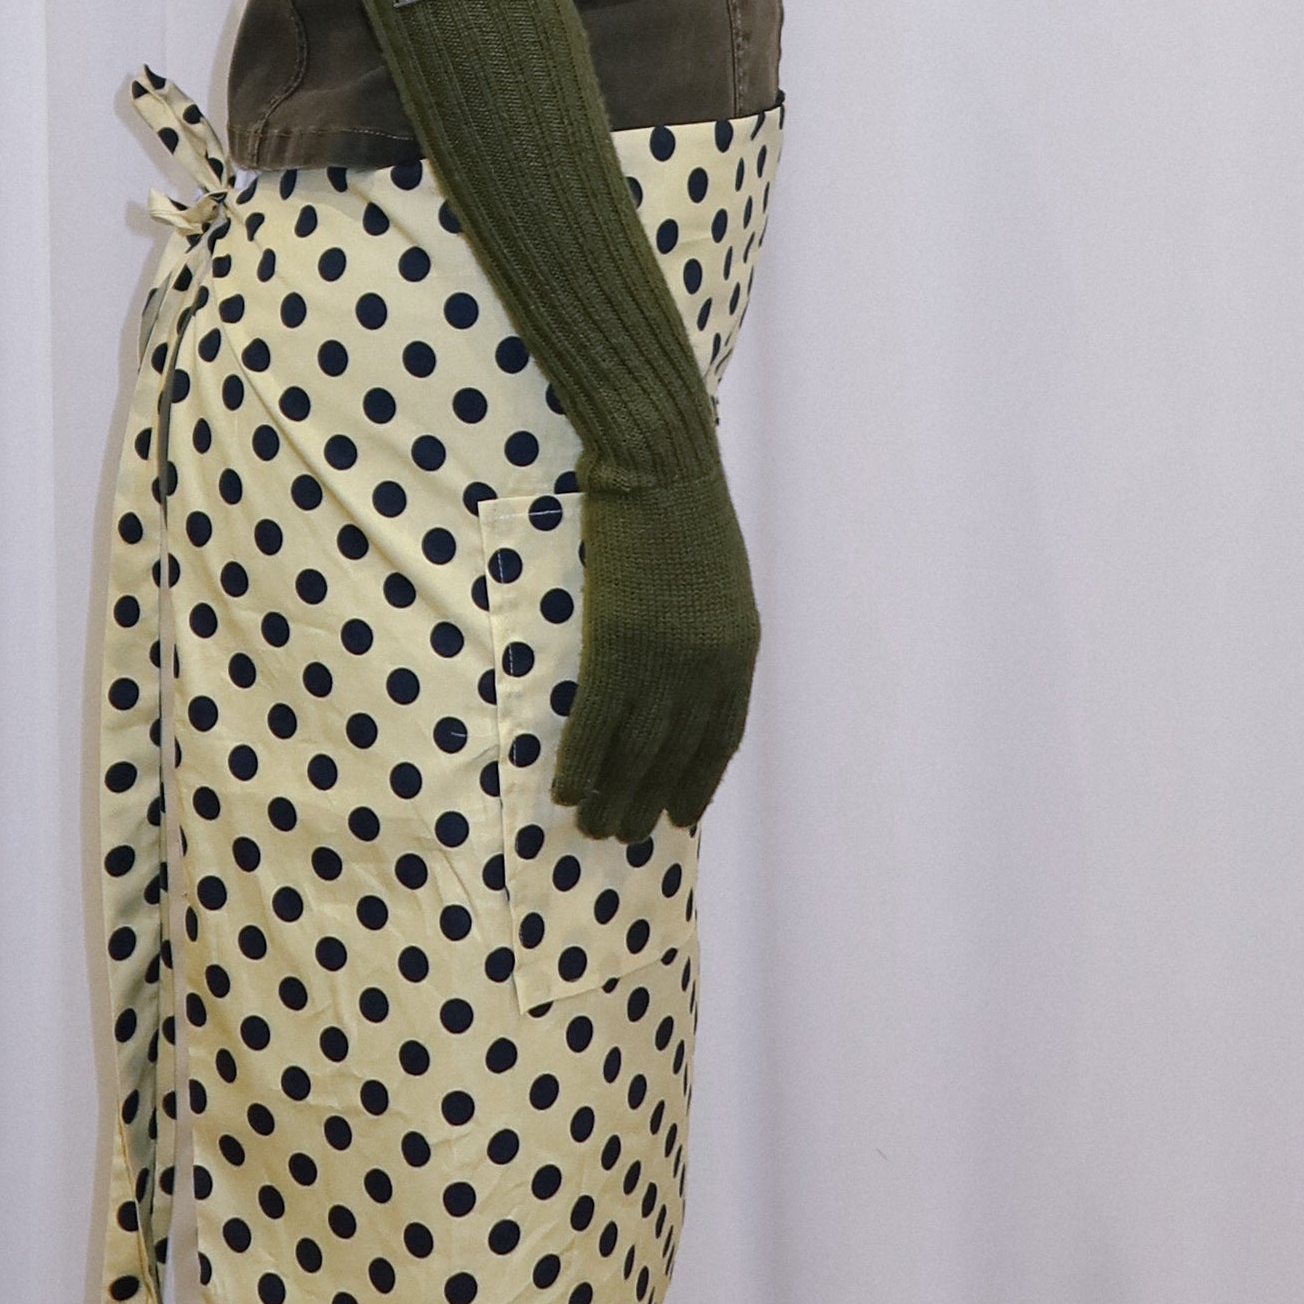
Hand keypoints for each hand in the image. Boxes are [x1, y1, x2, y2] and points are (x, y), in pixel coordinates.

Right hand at [554, 450, 761, 845]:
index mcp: (737, 653)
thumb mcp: (718, 583)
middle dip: (648, 802)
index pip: (720, 741)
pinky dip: (580, 766)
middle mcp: (707, 670)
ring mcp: (664, 663)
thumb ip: (708, 633)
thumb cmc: (684, 511)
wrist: (660, 468)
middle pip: (676, 758)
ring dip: (612, 798)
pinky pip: (597, 727)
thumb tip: (687, 673)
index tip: (678, 815)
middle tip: (622, 835)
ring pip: (636, 755)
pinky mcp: (618, 649)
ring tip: (592, 828)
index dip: (696, 784)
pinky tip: (565, 793)